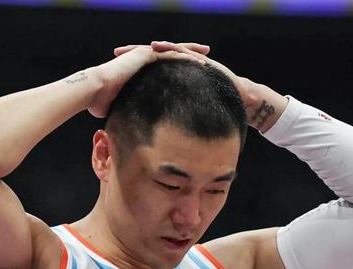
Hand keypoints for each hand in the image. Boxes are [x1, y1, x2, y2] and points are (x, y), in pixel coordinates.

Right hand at [87, 43, 207, 117]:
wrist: (94, 90)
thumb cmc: (101, 102)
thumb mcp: (121, 108)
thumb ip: (128, 113)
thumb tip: (132, 133)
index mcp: (139, 68)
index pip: (162, 66)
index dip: (177, 67)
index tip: (190, 73)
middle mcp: (142, 58)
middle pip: (171, 53)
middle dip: (189, 55)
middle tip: (205, 58)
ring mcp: (144, 54)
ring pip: (173, 50)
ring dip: (191, 53)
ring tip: (207, 56)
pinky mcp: (145, 54)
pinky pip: (170, 54)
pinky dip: (185, 57)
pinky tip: (199, 62)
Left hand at [115, 41, 261, 118]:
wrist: (239, 99)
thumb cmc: (212, 110)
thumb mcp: (185, 116)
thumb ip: (170, 120)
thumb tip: (149, 137)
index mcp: (171, 78)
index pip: (147, 70)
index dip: (130, 70)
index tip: (113, 72)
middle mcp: (178, 66)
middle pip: (152, 56)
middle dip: (134, 53)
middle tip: (117, 52)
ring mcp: (189, 60)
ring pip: (166, 50)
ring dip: (151, 48)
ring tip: (136, 47)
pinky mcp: (199, 59)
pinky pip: (182, 51)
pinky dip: (170, 48)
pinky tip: (159, 47)